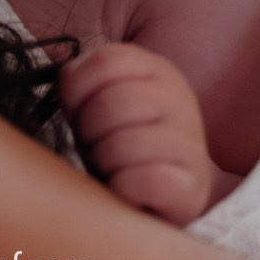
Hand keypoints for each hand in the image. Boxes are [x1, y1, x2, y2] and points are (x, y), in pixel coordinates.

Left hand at [60, 39, 220, 225]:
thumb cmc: (118, 146)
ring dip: (104, 163)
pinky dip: (122, 189)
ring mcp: (191, 142)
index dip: (77, 92)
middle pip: (109, 103)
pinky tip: (128, 190)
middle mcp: (180, 99)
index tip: (81, 113)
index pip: (105, 61)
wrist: (155, 198)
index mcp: (158, 70)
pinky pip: (141, 181)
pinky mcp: (192, 187)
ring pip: (121, 144)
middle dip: (89, 131)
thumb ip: (83, 81)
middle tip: (97, 147)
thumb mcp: (98, 102)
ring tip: (113, 168)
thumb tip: (68, 78)